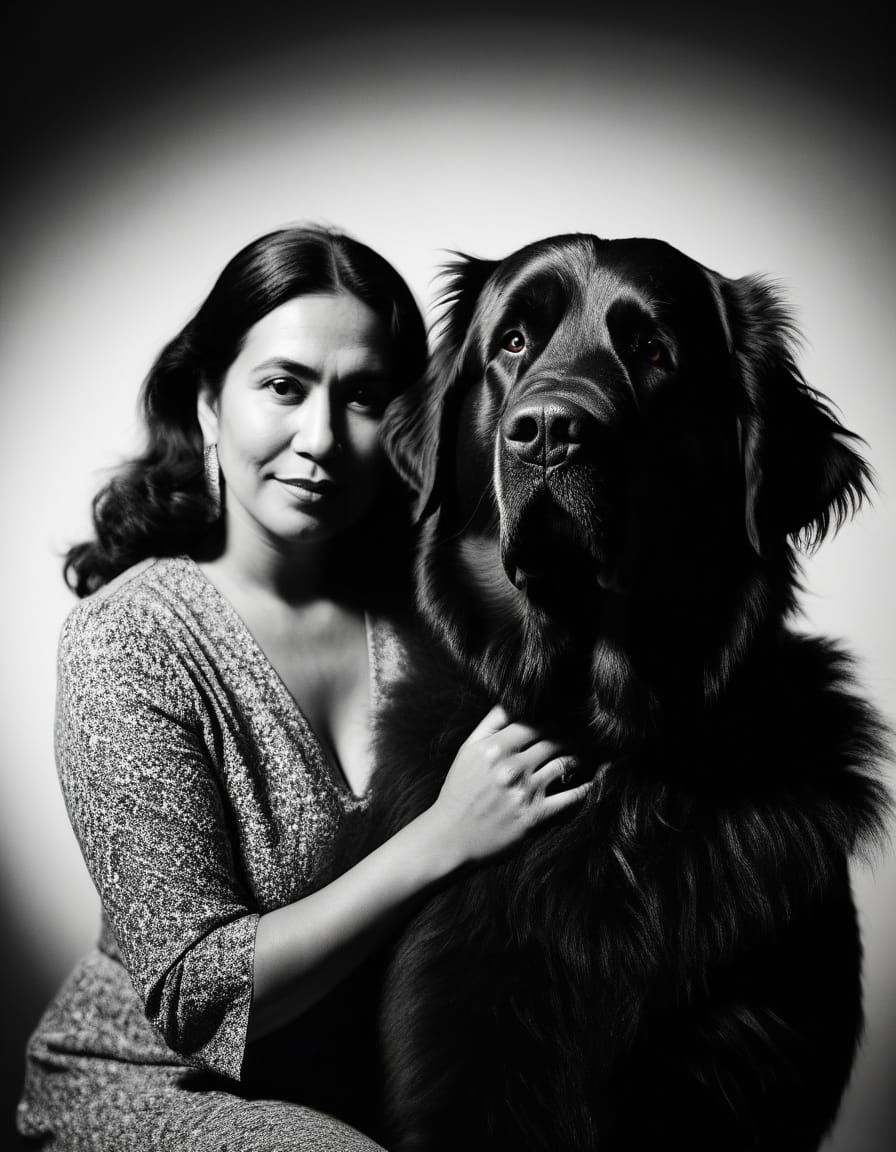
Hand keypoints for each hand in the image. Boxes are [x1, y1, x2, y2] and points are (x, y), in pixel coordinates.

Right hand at [427, 705, 590, 867]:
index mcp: (495, 748)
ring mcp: (524, 792)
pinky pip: (569, 798)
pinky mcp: (534, 817)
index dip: (554, 716)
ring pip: (565, 763)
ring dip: (581, 756)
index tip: (568, 713)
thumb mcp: (467, 752)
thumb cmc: (460, 791)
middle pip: (554, 740)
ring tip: (592, 750)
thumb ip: (490, 724)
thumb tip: (512, 700)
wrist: (451, 838)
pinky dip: (585, 788)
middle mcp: (511, 768)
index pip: (535, 722)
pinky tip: (592, 780)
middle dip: (573, 733)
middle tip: (588, 728)